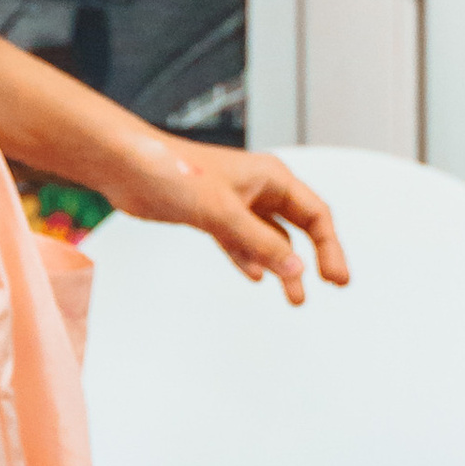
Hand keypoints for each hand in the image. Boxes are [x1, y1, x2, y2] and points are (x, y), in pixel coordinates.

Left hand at [102, 139, 348, 301]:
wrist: (128, 166)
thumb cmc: (175, 174)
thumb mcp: (223, 213)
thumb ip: (260, 243)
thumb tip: (296, 271)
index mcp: (272, 178)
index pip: (315, 215)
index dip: (330, 248)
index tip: (336, 279)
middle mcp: (259, 189)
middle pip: (300, 227)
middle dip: (314, 257)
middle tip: (330, 286)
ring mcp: (236, 203)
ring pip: (271, 239)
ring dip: (283, 266)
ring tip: (295, 298)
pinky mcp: (213, 216)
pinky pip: (242, 242)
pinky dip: (251, 259)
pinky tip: (256, 277)